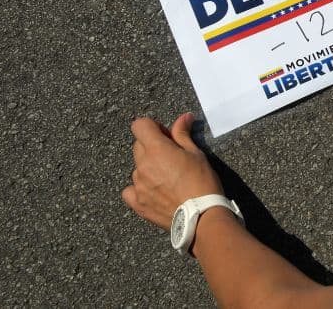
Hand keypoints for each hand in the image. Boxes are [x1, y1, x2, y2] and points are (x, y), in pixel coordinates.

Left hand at [122, 112, 223, 229]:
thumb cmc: (202, 181)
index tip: (166, 135)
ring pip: (137, 168)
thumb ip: (183, 134)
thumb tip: (183, 117)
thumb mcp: (196, 153)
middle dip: (152, 146)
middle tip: (171, 156)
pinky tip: (154, 191)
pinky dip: (139, 188)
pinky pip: (130, 190)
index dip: (153, 127)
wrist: (201, 216)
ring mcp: (137, 185)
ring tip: (169, 178)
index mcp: (156, 149)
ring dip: (148, 167)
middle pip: (138, 146)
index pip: (139, 125)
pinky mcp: (137, 203)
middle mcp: (142, 165)